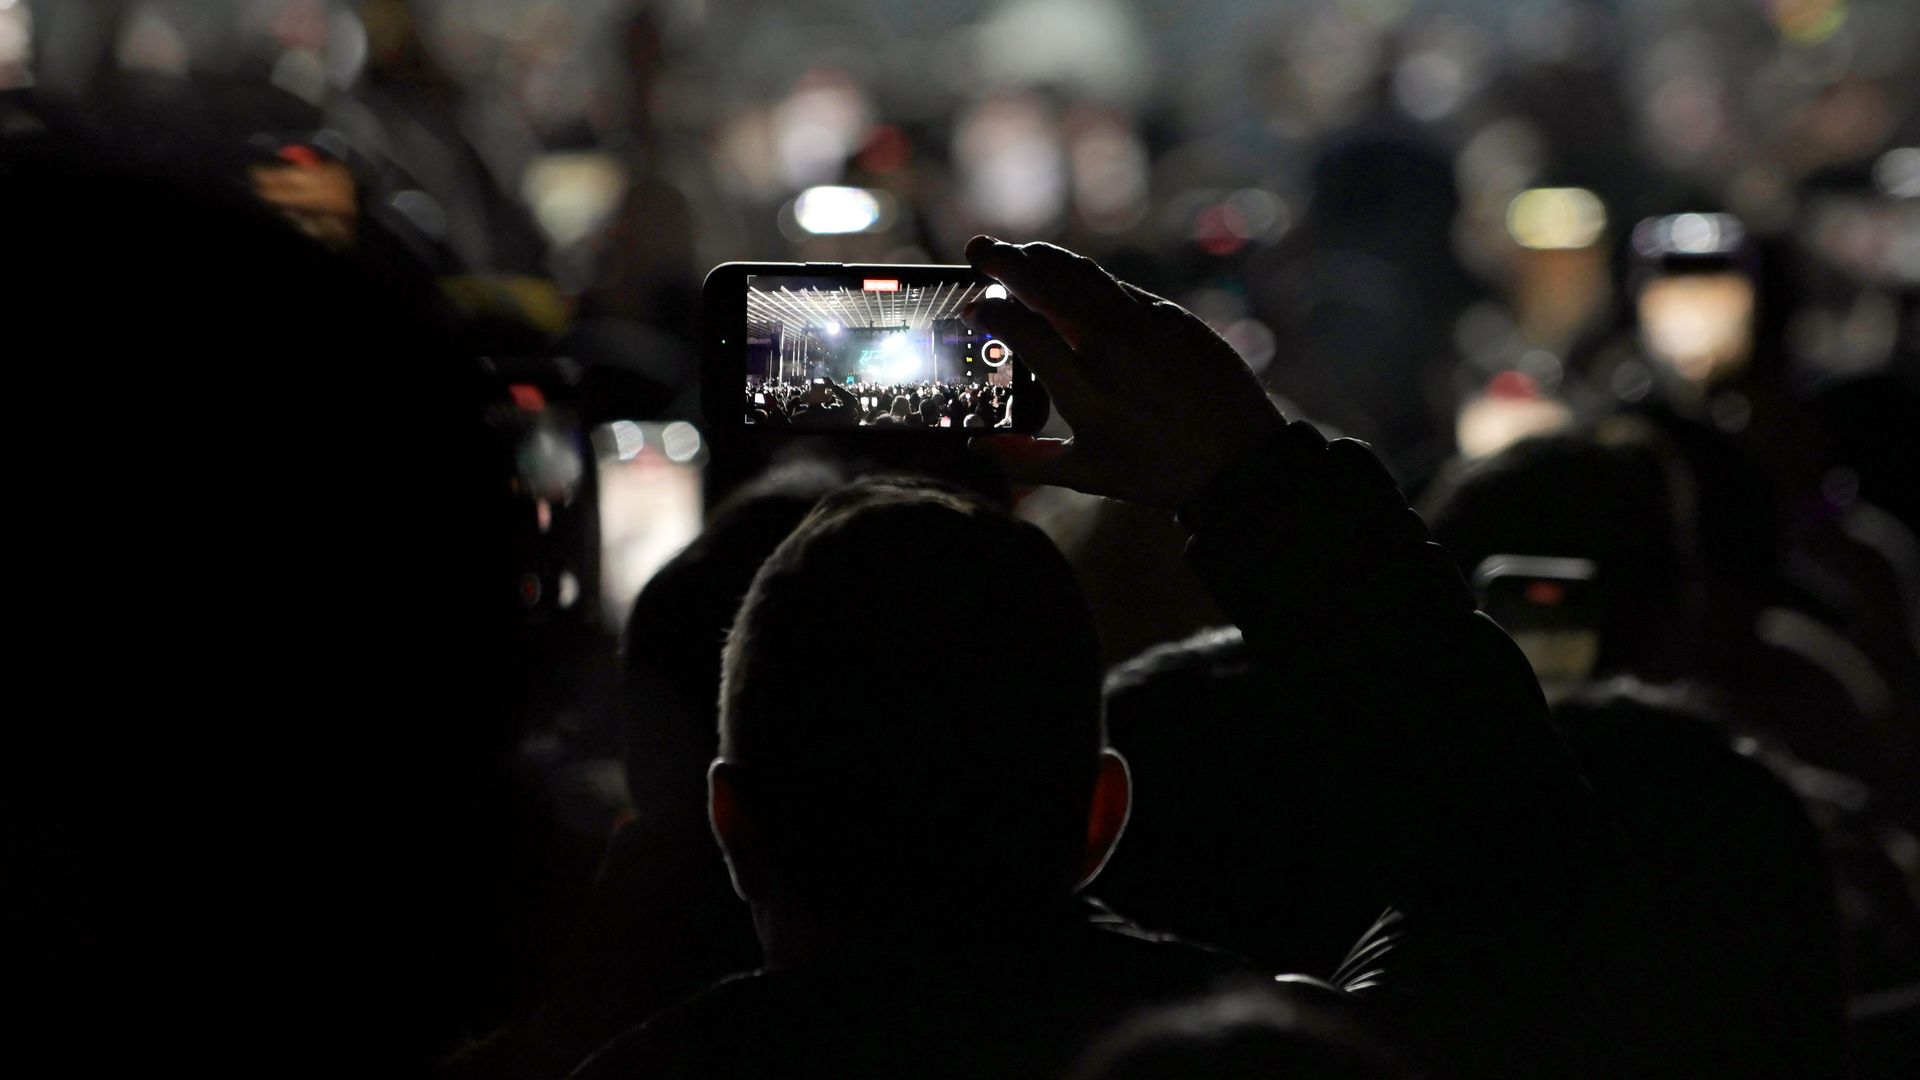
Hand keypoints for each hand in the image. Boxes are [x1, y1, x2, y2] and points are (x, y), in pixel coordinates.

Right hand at [961, 236, 1284, 507]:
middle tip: (978, 249)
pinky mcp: (1172, 316)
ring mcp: (1145, 325)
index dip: (991, 310)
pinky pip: (1118, 287)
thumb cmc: (1159, 472)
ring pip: (1084, 274)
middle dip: (1006, 261)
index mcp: (1084, 389)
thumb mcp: (1087, 473)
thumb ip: (1026, 459)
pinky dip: (1085, 278)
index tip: (974, 307)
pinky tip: (1070, 278)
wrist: (1239, 458)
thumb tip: (977, 447)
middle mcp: (1111, 347)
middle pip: (1048, 284)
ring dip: (1044, 258)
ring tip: (1017, 253)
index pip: (1024, 329)